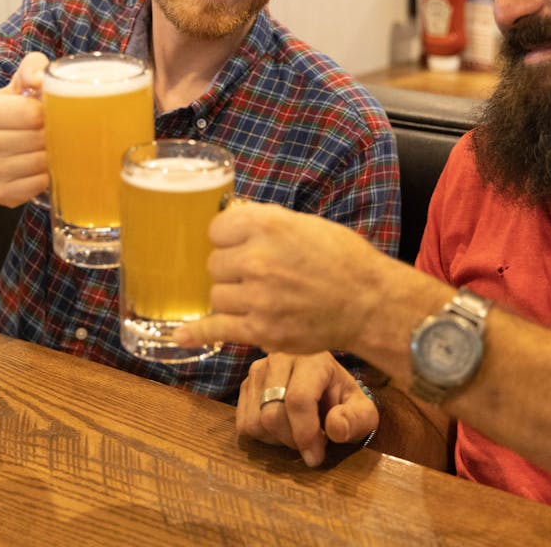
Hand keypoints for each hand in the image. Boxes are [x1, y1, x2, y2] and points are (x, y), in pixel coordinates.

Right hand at [0, 52, 49, 206]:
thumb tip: (42, 78)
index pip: (33, 114)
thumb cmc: (6, 118)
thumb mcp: (14, 88)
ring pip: (41, 163)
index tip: (47, 115)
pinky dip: (45, 177)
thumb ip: (32, 69)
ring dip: (51, 157)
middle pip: (39, 139)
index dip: (49, 114)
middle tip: (51, 134)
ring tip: (45, 150)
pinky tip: (38, 169)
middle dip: (53, 136)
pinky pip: (38, 185)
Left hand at [175, 203, 390, 353]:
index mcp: (267, 226)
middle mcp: (257, 259)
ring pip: (217, 296)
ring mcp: (256, 298)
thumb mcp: (304, 225)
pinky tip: (181, 335)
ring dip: (233, 297)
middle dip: (232, 270)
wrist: (369, 303)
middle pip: (215, 264)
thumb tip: (230, 215)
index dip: (229, 239)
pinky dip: (197, 332)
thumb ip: (264, 222)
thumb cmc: (342, 260)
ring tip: (261, 298)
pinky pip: (217, 328)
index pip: (217, 229)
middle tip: (260, 275)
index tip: (240, 246)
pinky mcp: (260, 330)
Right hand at [237, 353, 377, 467]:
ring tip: (297, 433)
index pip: (298, 399)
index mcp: (313, 359)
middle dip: (292, 440)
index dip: (305, 434)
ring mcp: (257, 370)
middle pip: (271, 414)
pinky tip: (282, 429)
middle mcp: (280, 358)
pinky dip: (262, 437)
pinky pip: (243, 424)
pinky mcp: (245, 384)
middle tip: (310, 444)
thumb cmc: (343, 400)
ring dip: (276, 440)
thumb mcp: (362, 411)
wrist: (325, 384)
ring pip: (254, 422)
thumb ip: (356, 420)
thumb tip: (335, 428)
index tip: (315, 457)